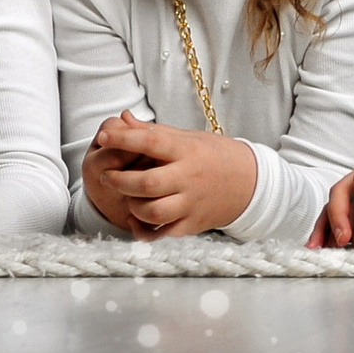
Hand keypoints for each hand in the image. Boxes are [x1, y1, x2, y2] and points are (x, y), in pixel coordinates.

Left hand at [84, 113, 257, 238]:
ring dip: (132, 206)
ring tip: (128, 196)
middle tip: (106, 175)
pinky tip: (136, 220)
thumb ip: (153, 132)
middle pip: (147, 183)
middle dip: (119, 180)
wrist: (249, 181)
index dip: (124, 139)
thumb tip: (123, 118)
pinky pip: (162, 234)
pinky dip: (143, 230)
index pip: (152, 141)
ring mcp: (191, 203)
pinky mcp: (192, 225)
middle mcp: (189, 177)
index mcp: (187, 151)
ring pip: (152, 212)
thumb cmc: (213, 154)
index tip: (104, 136)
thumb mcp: (187, 137)